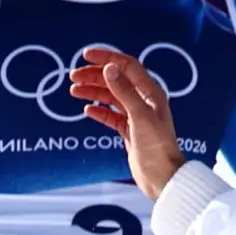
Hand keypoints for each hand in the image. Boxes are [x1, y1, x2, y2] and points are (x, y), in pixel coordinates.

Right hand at [70, 46, 184, 200]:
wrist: (162, 178)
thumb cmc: (157, 148)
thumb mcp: (140, 117)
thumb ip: (124, 92)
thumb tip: (109, 68)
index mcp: (150, 92)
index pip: (126, 66)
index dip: (106, 57)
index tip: (85, 55)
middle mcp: (144, 101)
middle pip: (116, 80)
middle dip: (94, 75)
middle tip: (73, 76)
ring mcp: (136, 116)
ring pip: (111, 97)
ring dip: (93, 91)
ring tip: (74, 91)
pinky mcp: (130, 131)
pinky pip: (112, 116)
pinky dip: (99, 111)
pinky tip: (88, 110)